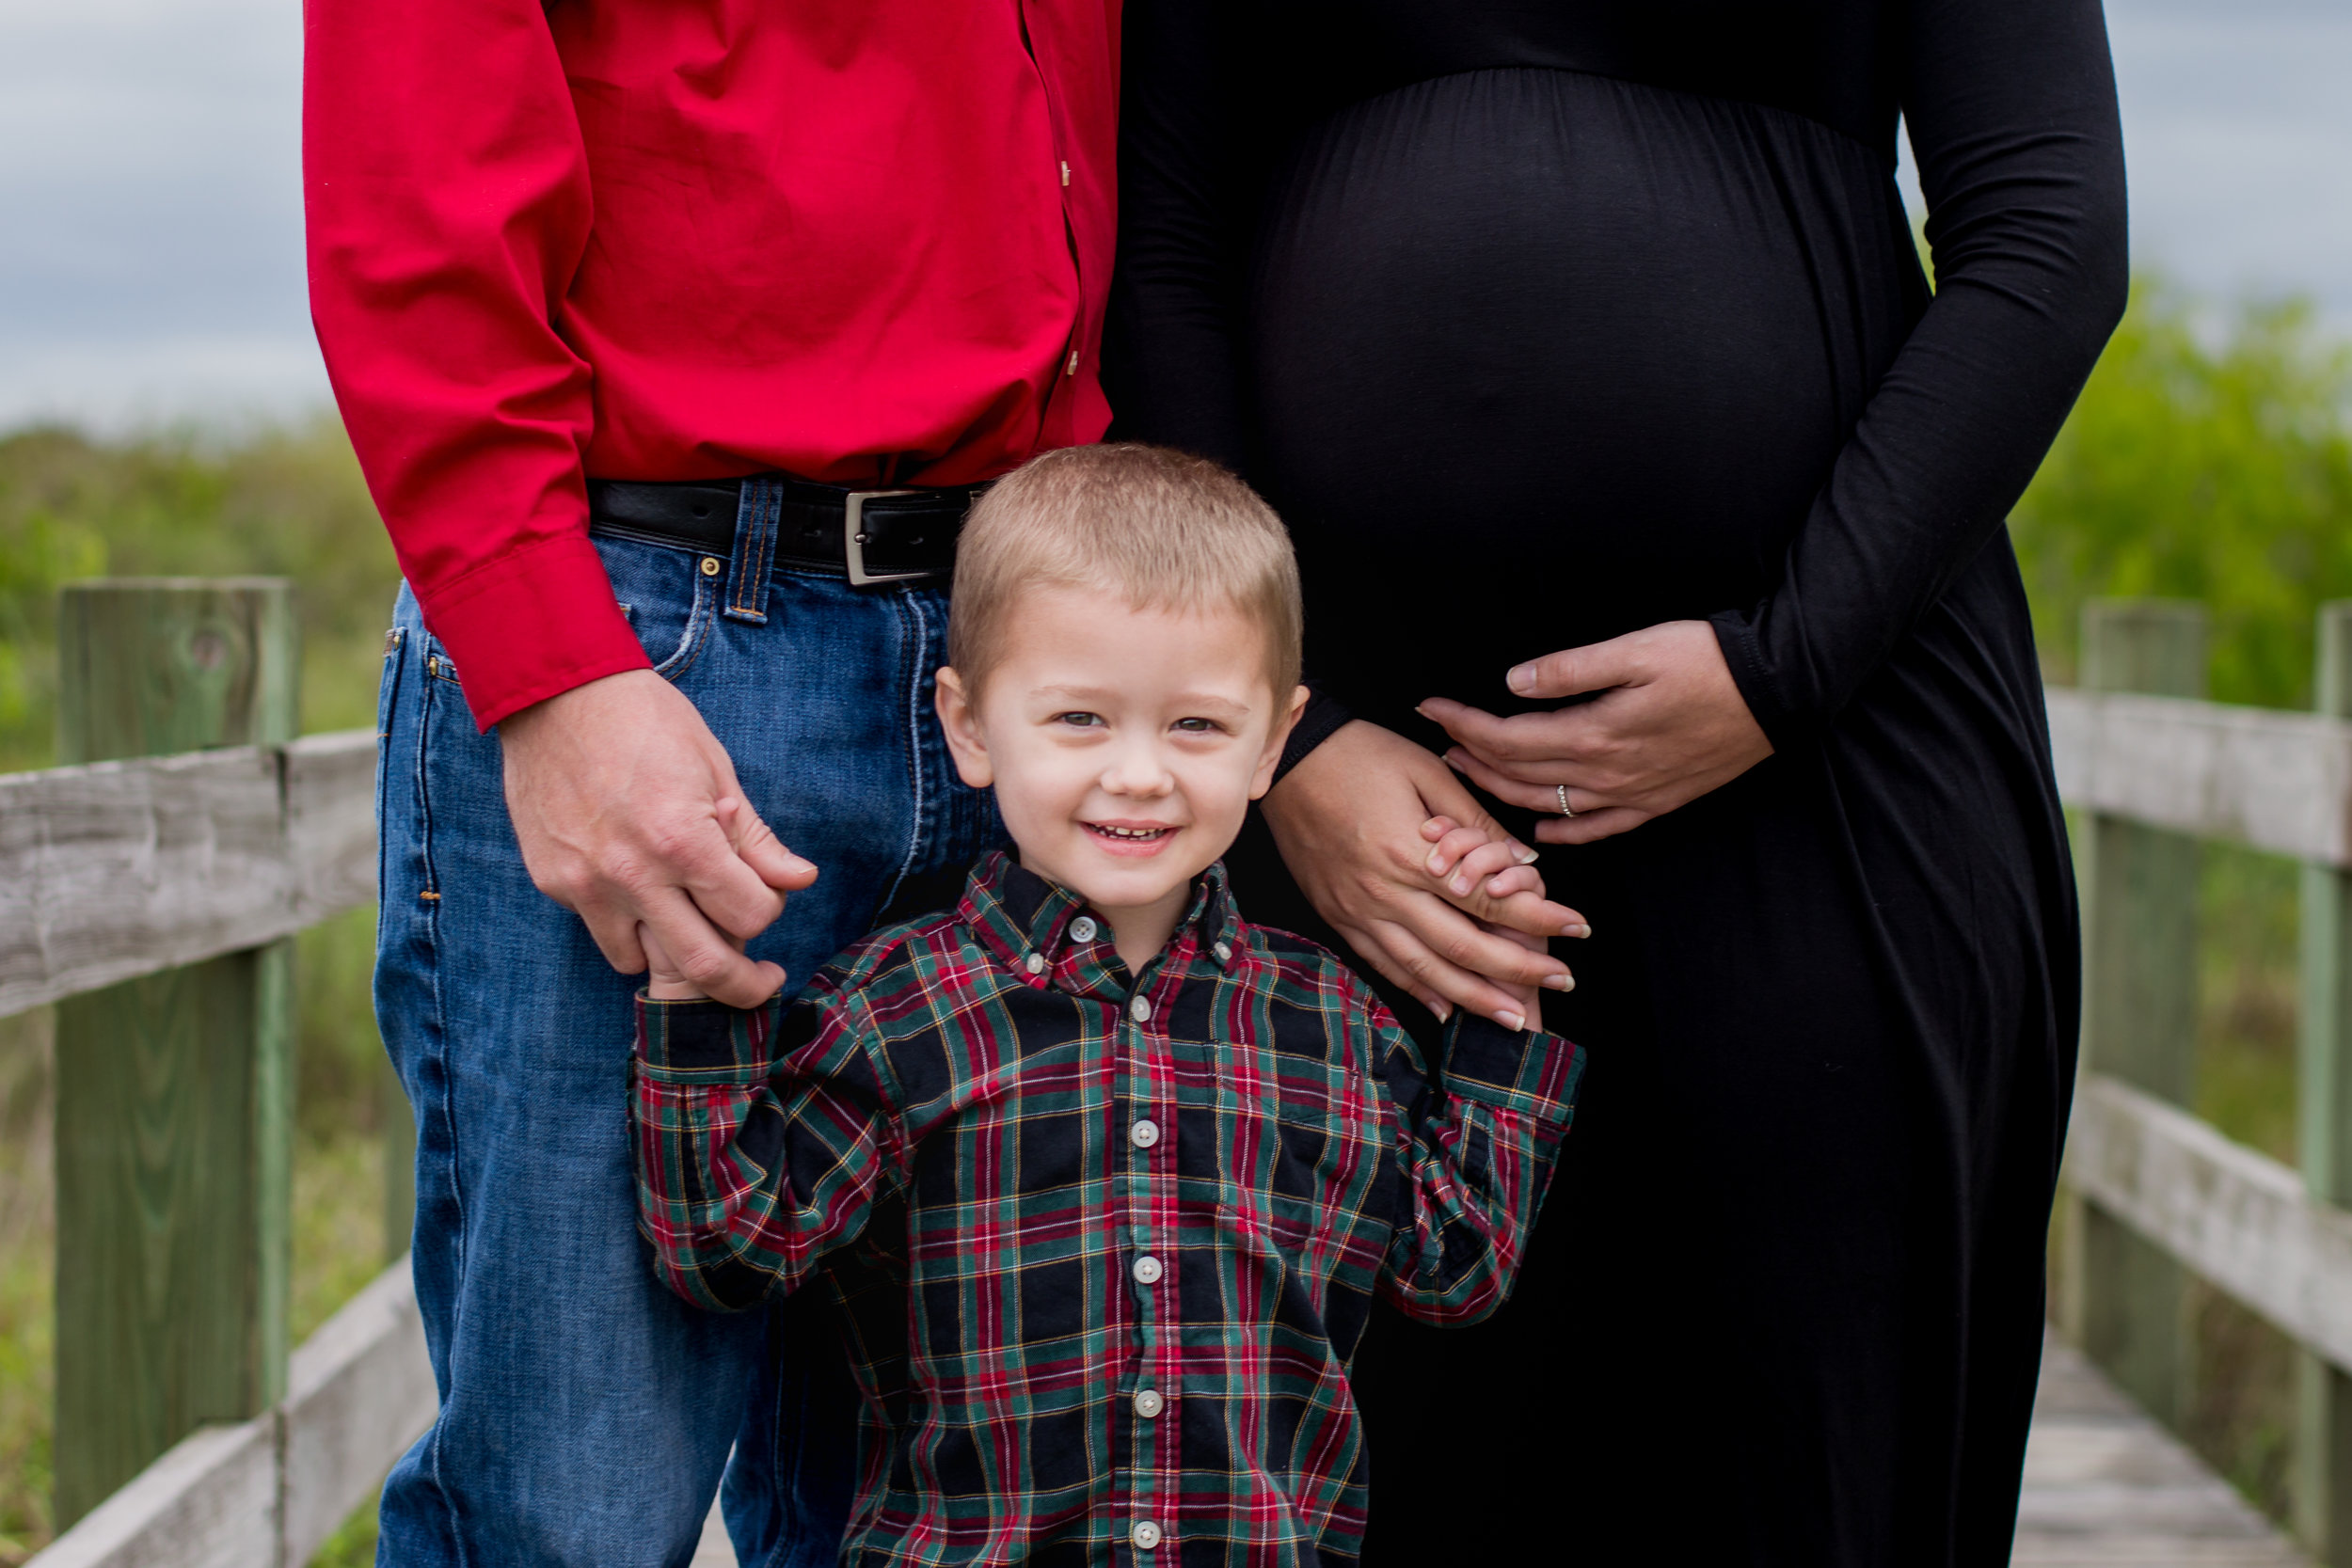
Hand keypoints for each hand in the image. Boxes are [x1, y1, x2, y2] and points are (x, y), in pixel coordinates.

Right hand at [500, 668, 815, 1006]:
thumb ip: (755, 837)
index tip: (765, 896)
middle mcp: (633, 875)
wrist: (553, 692)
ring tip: (688, 920)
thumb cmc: (645, 720)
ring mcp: (587, 886)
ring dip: (674, 951)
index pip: (751, 917)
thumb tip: (801, 880)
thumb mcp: (715, 767)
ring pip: (643, 963)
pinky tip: (637, 885)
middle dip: (743, 985)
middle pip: (704, 968)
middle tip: (761, 981)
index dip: (768, 909)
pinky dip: (628, 924)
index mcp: (683, 841)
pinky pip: (602, 931)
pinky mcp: (555, 884)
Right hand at [1260, 721, 1589, 1029]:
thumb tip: (1523, 859)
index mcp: (1413, 853)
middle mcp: (1387, 892)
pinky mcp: (1338, 917)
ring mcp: (1359, 911)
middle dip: (1518, 970)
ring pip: (1425, 969)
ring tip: (1513, 1016)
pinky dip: (1417, 990)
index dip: (1539, 917)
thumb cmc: (1359, 754)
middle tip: (1561, 981)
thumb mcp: (1426, 772)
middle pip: (1464, 947)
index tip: (1578, 926)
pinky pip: (1383, 964)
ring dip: (1474, 997)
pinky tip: (1446, 1008)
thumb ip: (1475, 821)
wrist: (1283, 760)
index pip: (1490, 899)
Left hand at [1418, 619, 1772, 845]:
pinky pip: (1599, 827)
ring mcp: (1632, 793)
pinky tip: (1542, 829)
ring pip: (1550, 804)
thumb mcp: (1635, 650)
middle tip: (1440, 740)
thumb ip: (1569, 671)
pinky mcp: (1657, 801)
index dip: (1463, 725)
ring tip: (1471, 772)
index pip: (1508, 738)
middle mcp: (1607, 774)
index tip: (1430, 708)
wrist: (1778, 691)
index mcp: (1594, 734)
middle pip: (1520, 774)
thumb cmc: (1706, 661)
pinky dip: (1564, 831)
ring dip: (1504, 791)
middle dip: (1473, 757)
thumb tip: (1513, 684)